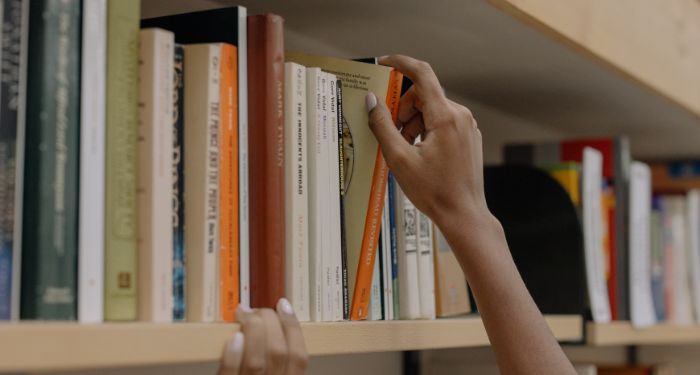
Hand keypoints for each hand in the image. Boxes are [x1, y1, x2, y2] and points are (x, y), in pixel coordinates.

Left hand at [218, 298, 307, 374]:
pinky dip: (232, 354)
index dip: (293, 327)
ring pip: (256, 361)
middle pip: (278, 353)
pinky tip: (233, 338)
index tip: (283, 306)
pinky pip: (230, 374)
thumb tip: (271, 325)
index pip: (299, 356)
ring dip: (252, 332)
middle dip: (270, 322)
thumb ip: (276, 362)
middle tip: (258, 311)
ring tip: (244, 316)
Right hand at [368, 55, 491, 230]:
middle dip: (403, 110)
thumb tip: (372, 100)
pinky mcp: (468, 137)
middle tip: (391, 134)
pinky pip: (442, 123)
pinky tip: (419, 154)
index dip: (400, 64)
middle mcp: (460, 116)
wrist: (464, 215)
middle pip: (424, 96)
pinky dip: (426, 131)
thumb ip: (382, 126)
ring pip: (432, 110)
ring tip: (406, 151)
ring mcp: (467, 127)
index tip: (384, 63)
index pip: (422, 74)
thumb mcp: (399, 159)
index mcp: (446, 117)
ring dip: (413, 123)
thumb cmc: (434, 192)